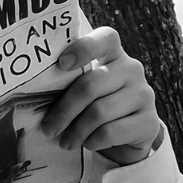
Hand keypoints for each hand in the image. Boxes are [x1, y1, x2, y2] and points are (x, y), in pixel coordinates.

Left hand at [39, 27, 162, 165]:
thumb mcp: (84, 91)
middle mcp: (132, 69)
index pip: (106, 38)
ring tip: (64, 142)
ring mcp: (143, 94)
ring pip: (99, 112)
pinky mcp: (149, 122)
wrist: (128, 138)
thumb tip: (34, 95)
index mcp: (114, 55)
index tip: (60, 64)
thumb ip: (69, 83)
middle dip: (64, 110)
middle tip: (48, 128)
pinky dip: (93, 141)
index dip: (84, 47)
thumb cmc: (96, 107)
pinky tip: (87, 144)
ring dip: (75, 131)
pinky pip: (110, 132)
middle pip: (90, 85)